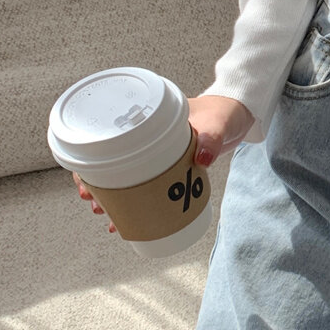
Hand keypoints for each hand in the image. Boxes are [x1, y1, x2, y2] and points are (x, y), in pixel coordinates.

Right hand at [71, 94, 253, 233]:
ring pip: (127, 173)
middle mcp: (149, 134)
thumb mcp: (218, 124)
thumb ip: (212, 138)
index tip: (87, 184)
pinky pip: (147, 181)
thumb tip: (201, 159)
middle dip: (98, 184)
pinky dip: (138, 197)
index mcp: (151, 118)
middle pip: (112, 160)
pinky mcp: (171, 163)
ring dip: (114, 194)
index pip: (110, 139)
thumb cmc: (226, 111)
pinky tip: (131, 217)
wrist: (242, 113)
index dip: (93, 163)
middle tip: (95, 204)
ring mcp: (158, 150)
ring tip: (106, 214)